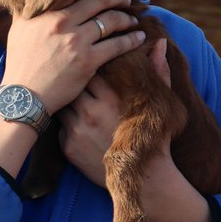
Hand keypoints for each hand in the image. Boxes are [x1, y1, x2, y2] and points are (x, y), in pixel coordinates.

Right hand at [0, 0, 145, 113]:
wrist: (23, 95)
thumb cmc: (20, 62)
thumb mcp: (19, 29)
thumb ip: (28, 8)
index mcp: (47, 12)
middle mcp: (62, 22)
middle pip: (100, 1)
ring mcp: (76, 41)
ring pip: (111, 21)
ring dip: (126, 18)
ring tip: (132, 19)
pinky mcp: (88, 61)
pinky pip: (117, 45)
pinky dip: (131, 39)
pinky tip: (138, 37)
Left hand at [59, 37, 170, 187]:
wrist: (145, 178)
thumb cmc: (154, 137)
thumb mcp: (159, 102)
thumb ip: (157, 71)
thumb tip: (160, 42)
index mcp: (112, 97)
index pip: (90, 67)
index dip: (88, 64)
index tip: (90, 65)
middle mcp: (91, 111)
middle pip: (71, 84)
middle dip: (73, 81)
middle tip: (77, 80)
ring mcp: (78, 129)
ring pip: (62, 103)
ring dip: (67, 100)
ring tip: (76, 101)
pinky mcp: (68, 146)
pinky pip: (59, 125)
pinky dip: (66, 122)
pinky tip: (78, 124)